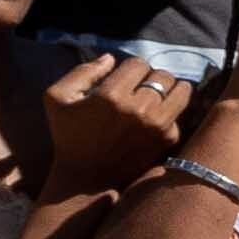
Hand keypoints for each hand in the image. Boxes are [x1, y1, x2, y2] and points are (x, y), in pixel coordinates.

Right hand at [38, 52, 194, 198]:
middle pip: (163, 75)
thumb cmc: (69, 137)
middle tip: (141, 89)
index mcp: (111, 95)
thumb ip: (82, 72)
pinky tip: (155, 119)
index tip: (123, 80)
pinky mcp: (168, 139)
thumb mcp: (57, 98)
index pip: (138, 64)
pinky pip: (180, 114)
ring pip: (181, 90)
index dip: (130, 69)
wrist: (87, 180)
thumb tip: (111, 58)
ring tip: (157, 97)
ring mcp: (158, 125)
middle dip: (152, 78)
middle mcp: (139, 109)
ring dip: (171, 90)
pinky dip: (170, 113)